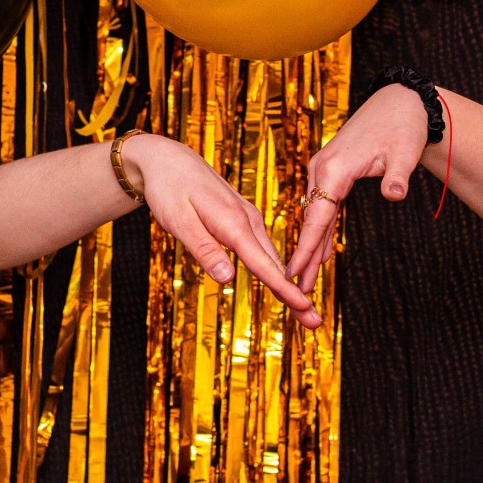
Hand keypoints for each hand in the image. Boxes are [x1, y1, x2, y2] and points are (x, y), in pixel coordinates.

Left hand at [121, 134, 322, 328]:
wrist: (168, 159)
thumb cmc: (169, 189)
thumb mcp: (179, 221)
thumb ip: (204, 250)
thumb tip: (227, 279)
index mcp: (233, 223)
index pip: (263, 264)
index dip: (284, 289)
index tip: (305, 308)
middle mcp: (247, 220)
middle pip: (275, 264)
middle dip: (295, 294)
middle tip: (314, 322)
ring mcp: (247, 218)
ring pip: (270, 257)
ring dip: (287, 283)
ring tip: (302, 308)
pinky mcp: (242, 219)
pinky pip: (261, 248)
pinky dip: (274, 268)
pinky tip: (280, 281)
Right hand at [286, 84, 430, 291]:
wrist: (400, 103)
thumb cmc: (402, 126)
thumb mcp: (404, 153)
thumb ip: (397, 177)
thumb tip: (395, 195)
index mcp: (335, 168)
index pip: (317, 216)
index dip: (305, 247)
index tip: (294, 272)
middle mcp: (322, 169)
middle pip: (311, 220)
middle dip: (304, 254)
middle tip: (300, 288)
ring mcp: (324, 169)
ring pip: (315, 214)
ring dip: (311, 245)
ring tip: (306, 277)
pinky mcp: (331, 170)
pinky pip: (323, 205)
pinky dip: (320, 228)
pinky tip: (319, 250)